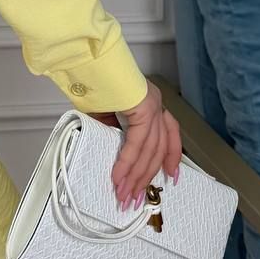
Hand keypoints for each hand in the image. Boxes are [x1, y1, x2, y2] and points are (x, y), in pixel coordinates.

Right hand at [89, 79, 182, 209]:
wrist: (87, 59)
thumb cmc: (92, 80)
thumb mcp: (105, 111)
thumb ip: (112, 129)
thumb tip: (112, 151)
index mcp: (150, 101)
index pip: (169, 134)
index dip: (172, 157)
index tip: (172, 177)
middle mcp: (156, 103)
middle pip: (158, 149)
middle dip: (146, 177)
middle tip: (135, 199)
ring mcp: (151, 105)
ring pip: (150, 150)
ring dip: (136, 176)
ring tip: (124, 194)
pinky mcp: (141, 108)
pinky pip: (136, 143)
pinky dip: (127, 162)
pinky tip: (119, 176)